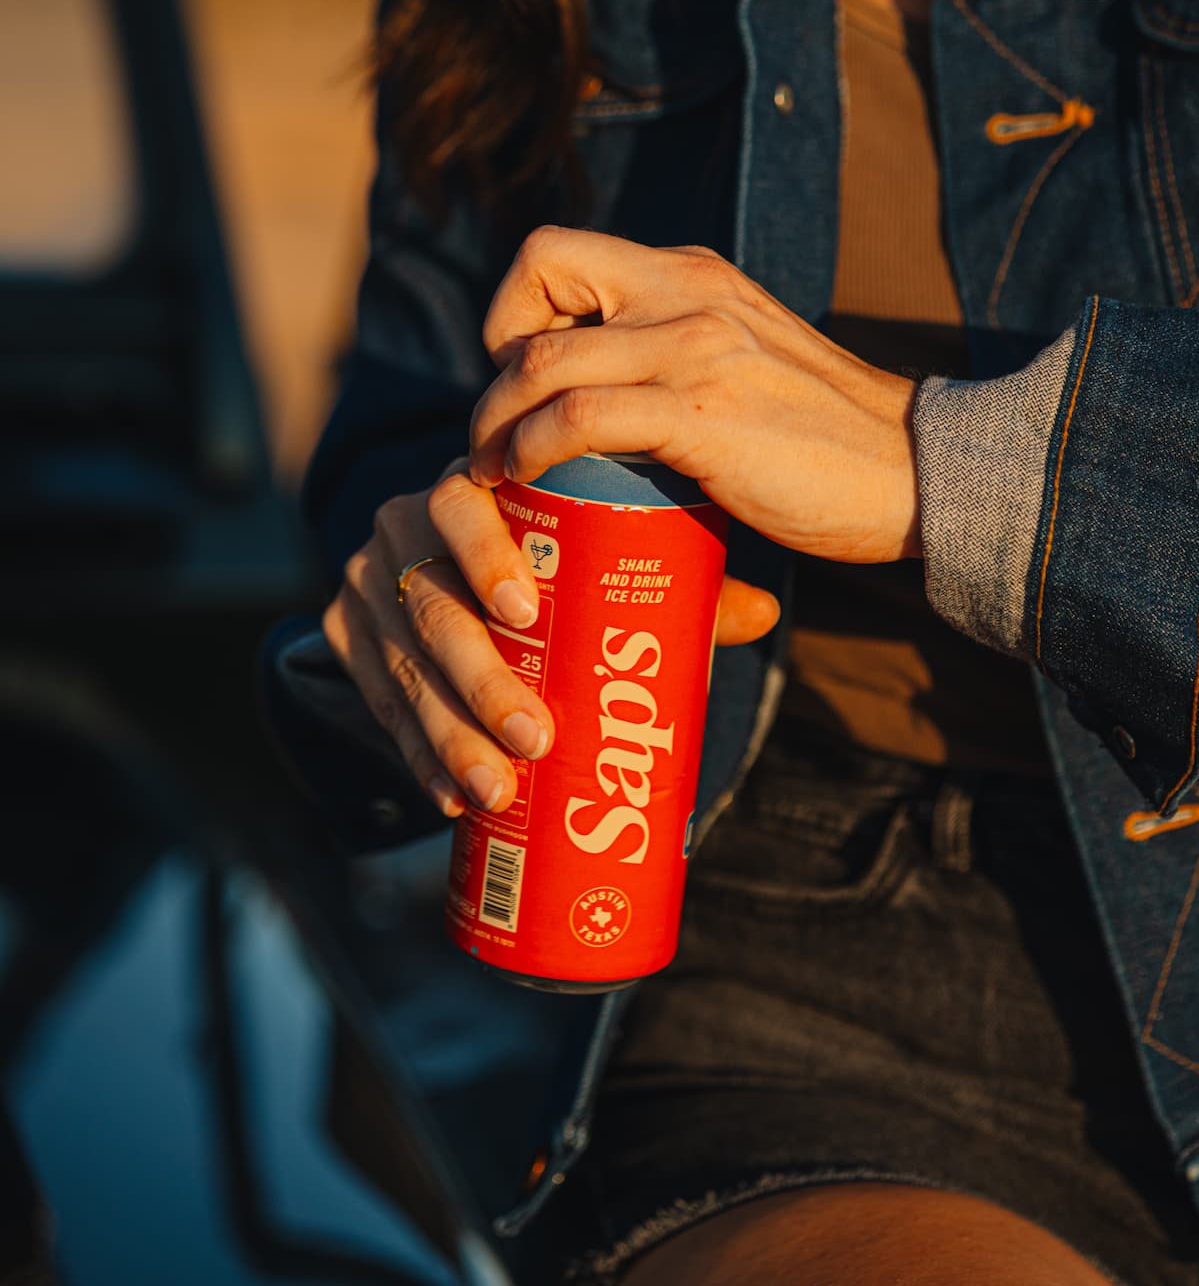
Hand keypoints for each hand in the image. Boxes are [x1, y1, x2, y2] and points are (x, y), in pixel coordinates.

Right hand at [321, 454, 780, 819]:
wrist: (463, 570)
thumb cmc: (563, 561)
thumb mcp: (610, 556)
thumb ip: (678, 579)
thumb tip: (763, 611)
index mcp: (473, 487)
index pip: (461, 504)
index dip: (485, 555)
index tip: (525, 611)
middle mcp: (404, 528)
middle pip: (431, 605)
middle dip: (481, 680)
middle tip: (534, 738)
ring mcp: (368, 584)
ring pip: (404, 665)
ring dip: (449, 734)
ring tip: (498, 789)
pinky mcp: (347, 636)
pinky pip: (379, 703)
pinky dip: (418, 754)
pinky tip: (453, 797)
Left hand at [468, 227, 921, 563]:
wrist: (917, 473)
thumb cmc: (828, 442)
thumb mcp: (744, 361)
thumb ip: (683, 355)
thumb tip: (611, 403)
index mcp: (692, 273)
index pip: (557, 251)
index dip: (515, 311)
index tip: (521, 380)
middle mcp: (687, 291)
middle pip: (537, 278)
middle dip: (494, 363)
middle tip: (498, 432)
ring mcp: (695, 347)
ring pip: (544, 356)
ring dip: (498, 418)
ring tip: (498, 468)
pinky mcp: (702, 412)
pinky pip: (579, 416)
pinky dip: (535, 448)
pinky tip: (534, 479)